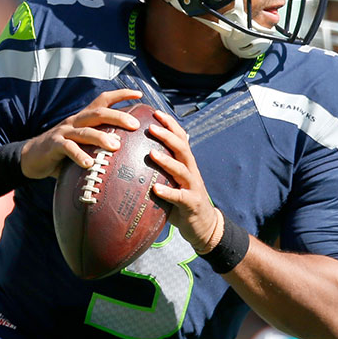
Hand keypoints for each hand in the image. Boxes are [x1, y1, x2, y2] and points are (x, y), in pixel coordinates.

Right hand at [20, 89, 142, 177]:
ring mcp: (64, 132)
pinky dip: (79, 155)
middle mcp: (75, 121)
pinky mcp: (53, 145)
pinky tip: (89, 164)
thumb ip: (99, 146)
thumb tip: (128, 157)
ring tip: (116, 147)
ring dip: (101, 138)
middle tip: (135, 125)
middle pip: (99, 113)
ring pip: (85, 131)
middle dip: (118, 117)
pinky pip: (68, 148)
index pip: (103, 101)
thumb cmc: (63, 153)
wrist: (30, 158)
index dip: (121, 95)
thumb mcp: (82, 145)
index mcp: (84, 118)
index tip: (139, 94)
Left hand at [148, 110, 220, 251]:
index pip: (180, 138)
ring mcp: (193, 187)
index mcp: (186, 164)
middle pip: (182, 148)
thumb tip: (133, 158)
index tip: (155, 112)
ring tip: (151, 153)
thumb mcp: (172, 182)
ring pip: (181, 169)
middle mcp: (191, 171)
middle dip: (168, 135)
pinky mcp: (192, 204)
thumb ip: (160, 171)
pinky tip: (155, 189)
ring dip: (167, 161)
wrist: (204, 226)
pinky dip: (168, 192)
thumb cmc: (182, 203)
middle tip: (151, 127)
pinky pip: (180, 196)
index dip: (170, 124)